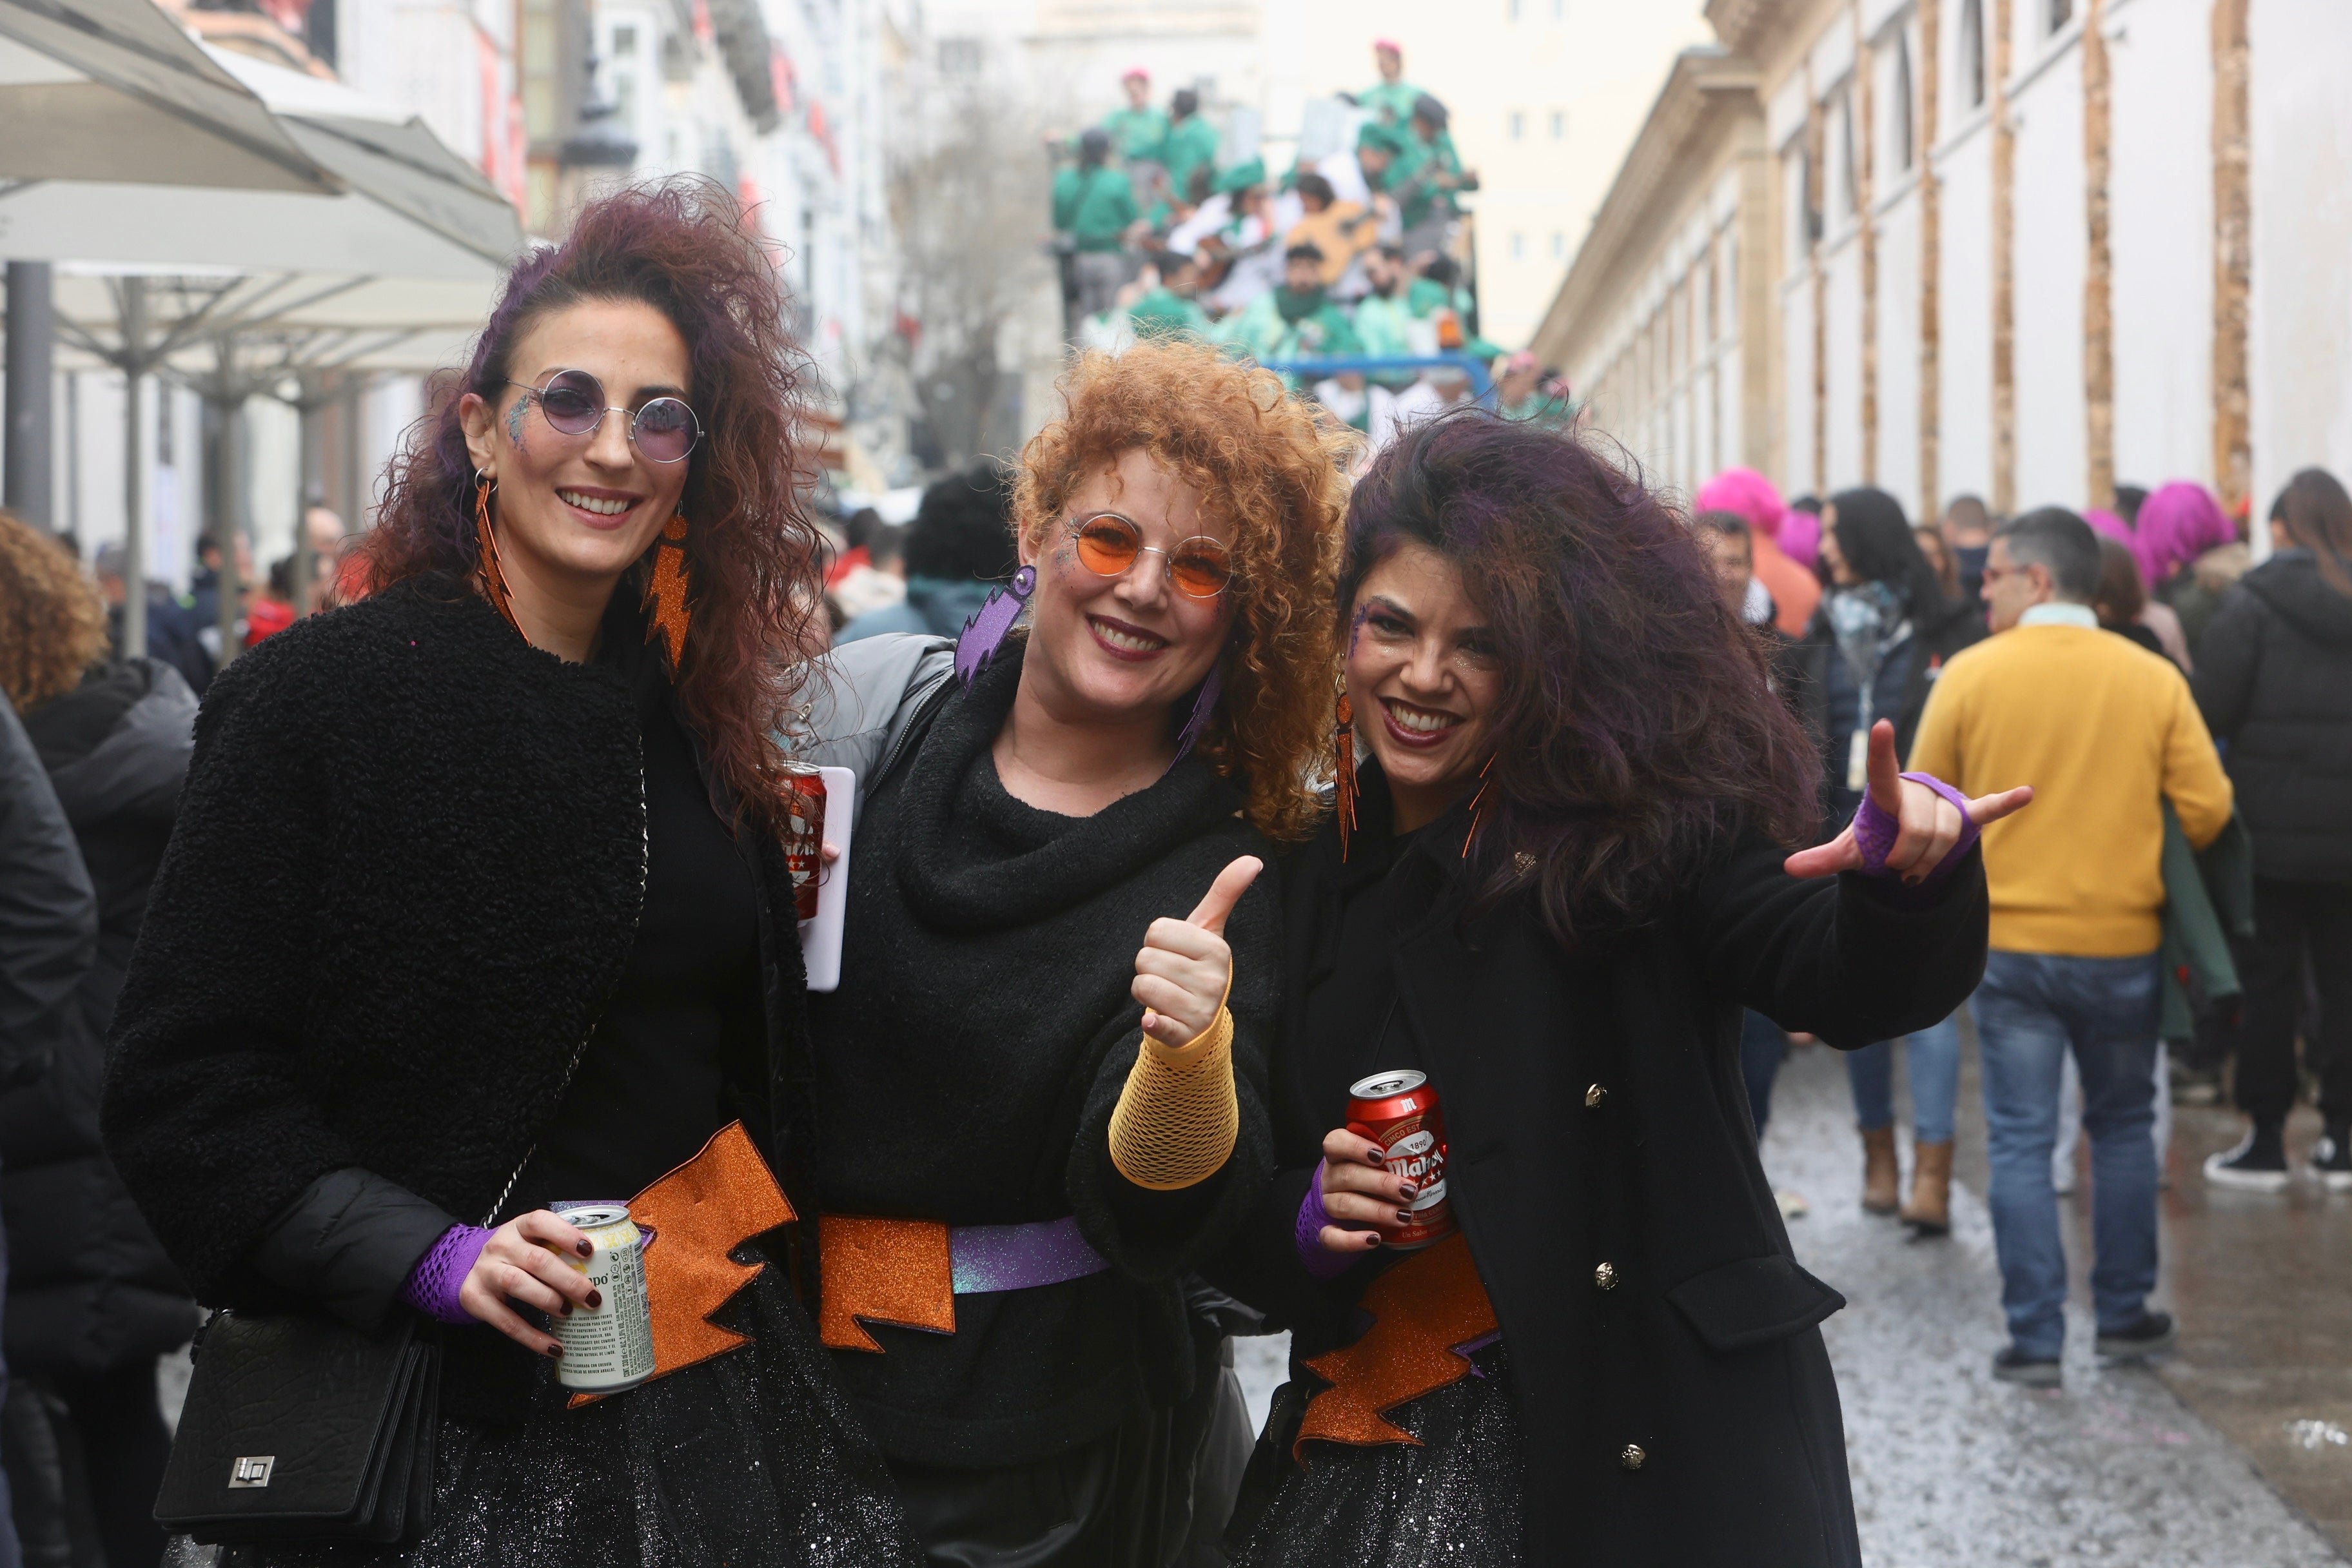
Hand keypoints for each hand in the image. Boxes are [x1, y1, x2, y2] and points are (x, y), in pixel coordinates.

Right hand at [456, 1210, 601, 1356]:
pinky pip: (505, 1320)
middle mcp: (500, 1245)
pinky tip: (553, 1347)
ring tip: (569, 1312)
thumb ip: (558, 1250)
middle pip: (536, 1259)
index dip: (566, 1234)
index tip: (589, 1251)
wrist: (468, 1267)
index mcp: (519, 1227)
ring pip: (517, 1284)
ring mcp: (485, 1271)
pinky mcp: (475, 1298)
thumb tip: (607, 1272)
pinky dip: (531, 1337)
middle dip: (567, 1279)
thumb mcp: (532, 1243)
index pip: (540, 1222)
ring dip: (547, 1299)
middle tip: (591, 1297)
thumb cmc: (516, 1255)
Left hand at [1133, 856, 1261, 1047]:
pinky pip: (1155, 1024)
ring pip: (1142, 985)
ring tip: (1167, 995)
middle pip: (1145, 958)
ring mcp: (1199, 1010)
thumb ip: (1225, 892)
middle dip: (1150, 967)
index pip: (1156, 930)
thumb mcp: (1209, 929)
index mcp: (1217, 950)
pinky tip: (1155, 1020)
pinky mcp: (1182, 1034)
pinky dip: (1151, 1023)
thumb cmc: (1197, 966)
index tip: (1176, 953)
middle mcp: (1213, 980)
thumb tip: (1253, 859)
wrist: (1199, 1022)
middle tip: (1171, 976)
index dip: (1157, 941)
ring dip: (1146, 991)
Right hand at [1316, 1127, 1414, 1253]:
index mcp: (1338, 1156)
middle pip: (1348, 1175)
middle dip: (1382, 1184)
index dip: (1356, 1147)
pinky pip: (1332, 1237)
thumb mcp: (1371, 1165)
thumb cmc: (1363, 1182)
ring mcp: (1325, 1205)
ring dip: (1377, 1211)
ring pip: (1344, 1205)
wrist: (1336, 1213)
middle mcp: (1329, 1178)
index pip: (1335, 1143)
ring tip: (1404, 1216)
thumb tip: (1432, 1155)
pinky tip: (1374, 1239)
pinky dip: (1353, 1240)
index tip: (1381, 1155)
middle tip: (1409, 1190)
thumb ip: (1392, 1158)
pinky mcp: (1324, 1230)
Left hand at [1783, 719, 2033, 881]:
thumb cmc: (1876, 836)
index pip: (1881, 771)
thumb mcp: (1852, 849)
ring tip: (1918, 865)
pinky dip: (2005, 803)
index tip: (1880, 725)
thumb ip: (1825, 858)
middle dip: (1909, 857)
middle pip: (1922, 829)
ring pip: (1948, 836)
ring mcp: (1945, 801)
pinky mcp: (1968, 814)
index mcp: (1888, 794)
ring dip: (1932, 860)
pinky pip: (1987, 809)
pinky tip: (2026, 793)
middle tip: (1898, 868)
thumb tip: (1788, 868)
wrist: (1904, 836)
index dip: (1879, 751)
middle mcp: (1919, 791)